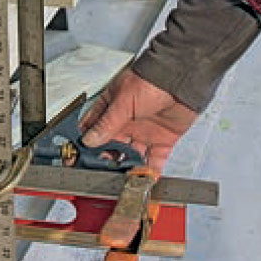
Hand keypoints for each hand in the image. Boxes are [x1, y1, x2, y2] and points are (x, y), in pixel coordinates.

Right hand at [78, 69, 198, 171]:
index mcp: (112, 109)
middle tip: (100, 174)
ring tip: (121, 181)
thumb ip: (107, 123)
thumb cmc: (151, 80)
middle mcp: (127, 123)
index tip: (78, 158)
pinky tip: (144, 180)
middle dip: (106, 161)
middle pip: (111, 147)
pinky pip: (155, 160)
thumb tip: (89, 139)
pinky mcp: (163, 140)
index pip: (94, 129)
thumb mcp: (123, 101)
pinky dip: (151, 172)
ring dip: (127, 169)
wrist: (182, 80)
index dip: (85, 143)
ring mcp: (144, 133)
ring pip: (132, 157)